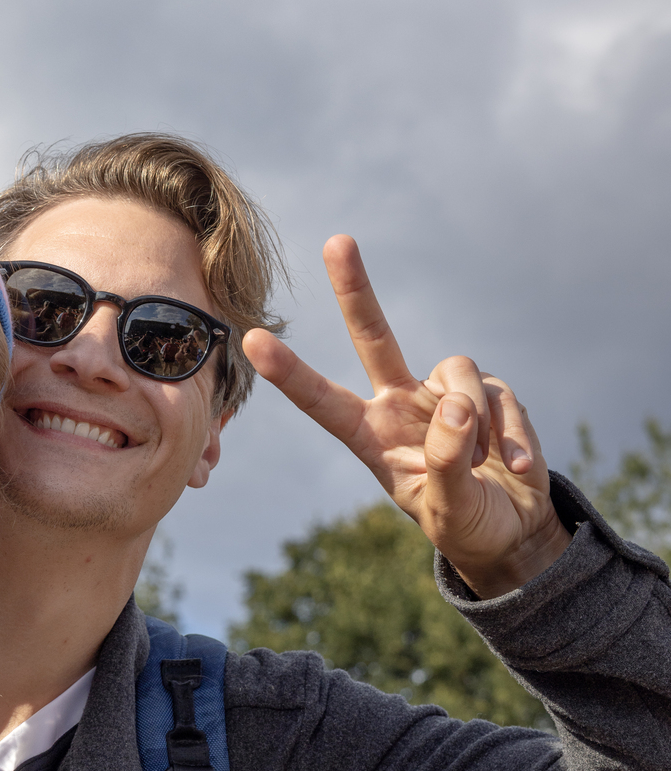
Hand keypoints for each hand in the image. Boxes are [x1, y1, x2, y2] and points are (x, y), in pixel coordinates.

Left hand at [244, 236, 572, 598]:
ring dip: (478, 423)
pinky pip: (501, 396)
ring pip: (458, 374)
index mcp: (372, 436)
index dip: (290, 373)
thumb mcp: (448, 509)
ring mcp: (445, 394)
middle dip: (356, 288)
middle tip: (336, 241)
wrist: (512, 528)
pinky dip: (514, 434)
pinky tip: (519, 468)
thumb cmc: (465, 521)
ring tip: (487, 467)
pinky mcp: (490, 393)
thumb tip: (457, 407)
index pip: (324, 401)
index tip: (252, 342)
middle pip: (374, 335)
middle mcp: (401, 402)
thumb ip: (446, 463)